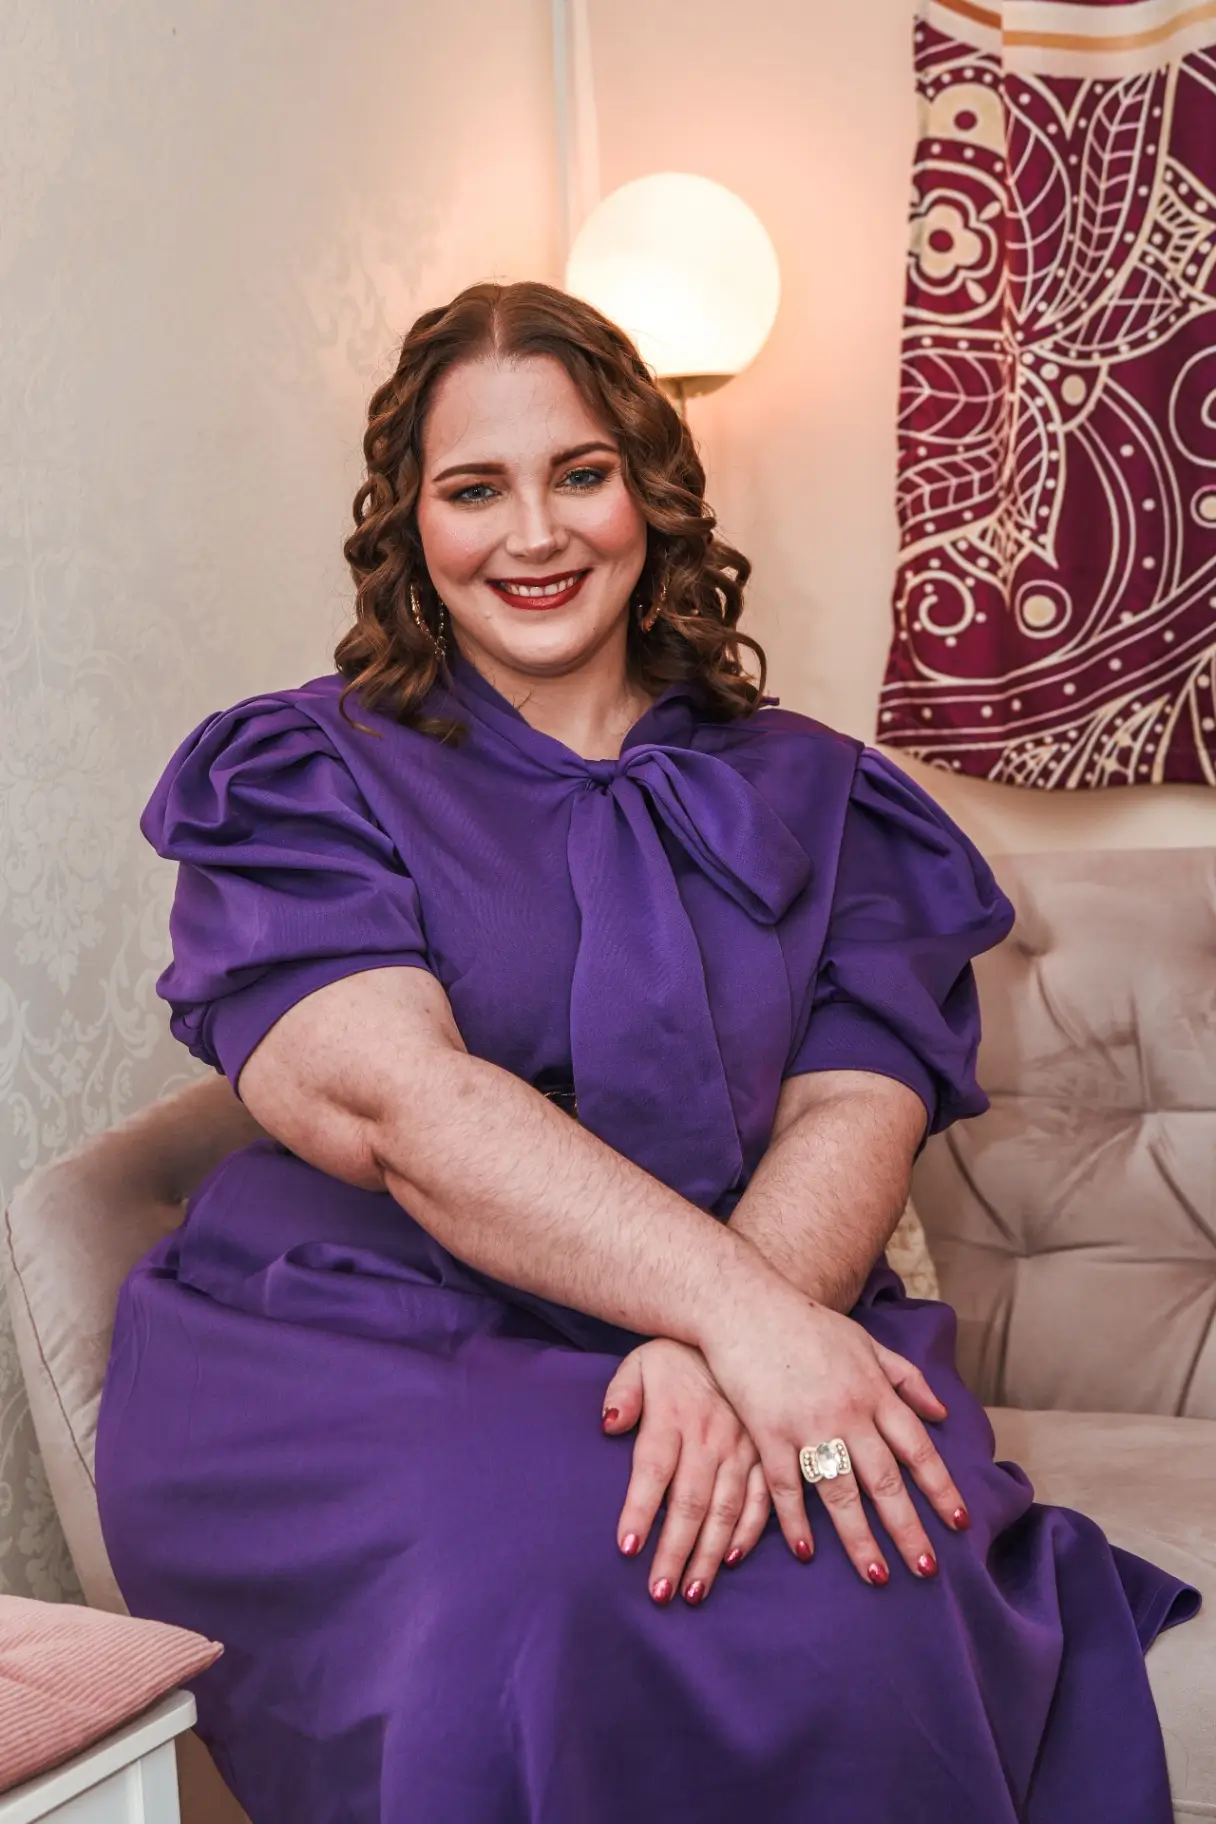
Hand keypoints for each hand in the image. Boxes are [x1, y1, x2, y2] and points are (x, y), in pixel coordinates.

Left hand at [600, 1339, 770, 1605]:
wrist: (741, 1328)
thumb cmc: (680, 1355)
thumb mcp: (643, 1360)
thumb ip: (623, 1393)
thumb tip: (608, 1425)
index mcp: (675, 1417)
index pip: (652, 1471)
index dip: (639, 1511)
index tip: (627, 1549)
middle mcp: (710, 1438)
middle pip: (689, 1503)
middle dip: (674, 1552)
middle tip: (659, 1593)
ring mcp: (743, 1448)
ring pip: (725, 1510)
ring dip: (709, 1554)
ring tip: (692, 1592)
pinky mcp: (768, 1453)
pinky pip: (763, 1498)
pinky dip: (751, 1531)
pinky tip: (734, 1559)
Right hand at [699, 1282, 967, 1585]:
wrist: (745, 1303)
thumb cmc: (807, 1323)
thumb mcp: (865, 1342)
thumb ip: (905, 1378)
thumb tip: (941, 1413)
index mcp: (874, 1390)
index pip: (917, 1448)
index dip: (939, 1488)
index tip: (958, 1523)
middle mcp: (847, 1412)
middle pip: (884, 1480)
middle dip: (908, 1529)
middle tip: (927, 1570)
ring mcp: (806, 1424)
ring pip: (840, 1492)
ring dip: (860, 1539)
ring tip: (878, 1577)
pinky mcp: (768, 1431)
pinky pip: (786, 1486)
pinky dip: (796, 1521)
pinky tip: (806, 1552)